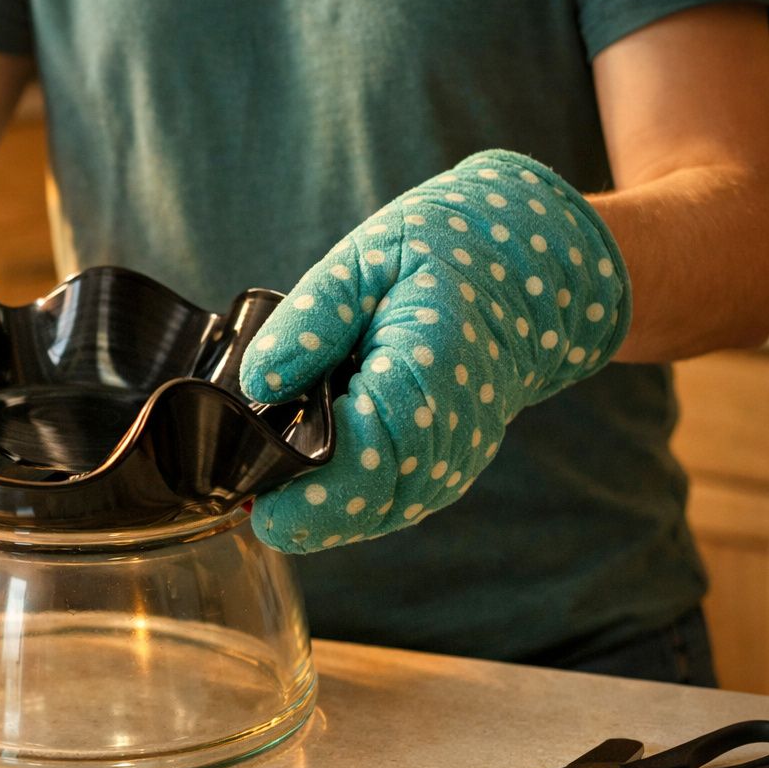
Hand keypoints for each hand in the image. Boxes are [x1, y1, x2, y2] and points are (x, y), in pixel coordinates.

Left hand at [240, 150, 629, 551]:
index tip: (255, 506)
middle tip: (242, 500)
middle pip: (376, 502)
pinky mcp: (450, 462)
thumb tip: (260, 382)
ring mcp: (459, 452)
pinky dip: (348, 505)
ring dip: (323, 516)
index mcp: (432, 369)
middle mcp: (455, 426)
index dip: (312, 496)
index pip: (371, 458)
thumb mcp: (368, 257)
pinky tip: (304, 489)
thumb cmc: (441, 251)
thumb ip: (315, 316)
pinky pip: (396, 503)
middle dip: (305, 515)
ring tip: (265, 493)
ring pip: (385, 513)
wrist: (525, 267)